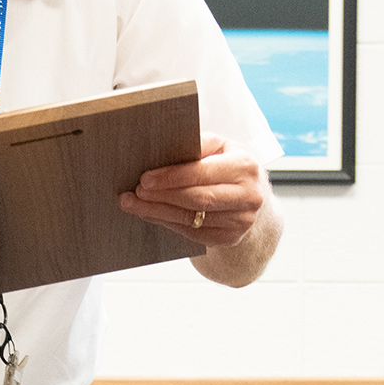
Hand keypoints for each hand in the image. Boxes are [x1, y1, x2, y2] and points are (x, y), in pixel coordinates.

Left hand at [119, 134, 268, 246]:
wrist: (249, 197)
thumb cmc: (227, 167)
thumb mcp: (219, 148)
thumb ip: (198, 146)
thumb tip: (163, 148)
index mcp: (244, 166)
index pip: (202, 172)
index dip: (171, 177)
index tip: (145, 179)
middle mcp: (248, 195)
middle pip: (196, 199)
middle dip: (161, 196)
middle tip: (134, 194)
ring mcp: (241, 221)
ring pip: (191, 218)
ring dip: (158, 212)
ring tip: (134, 204)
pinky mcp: (230, 238)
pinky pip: (192, 233)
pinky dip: (168, 223)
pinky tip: (151, 214)